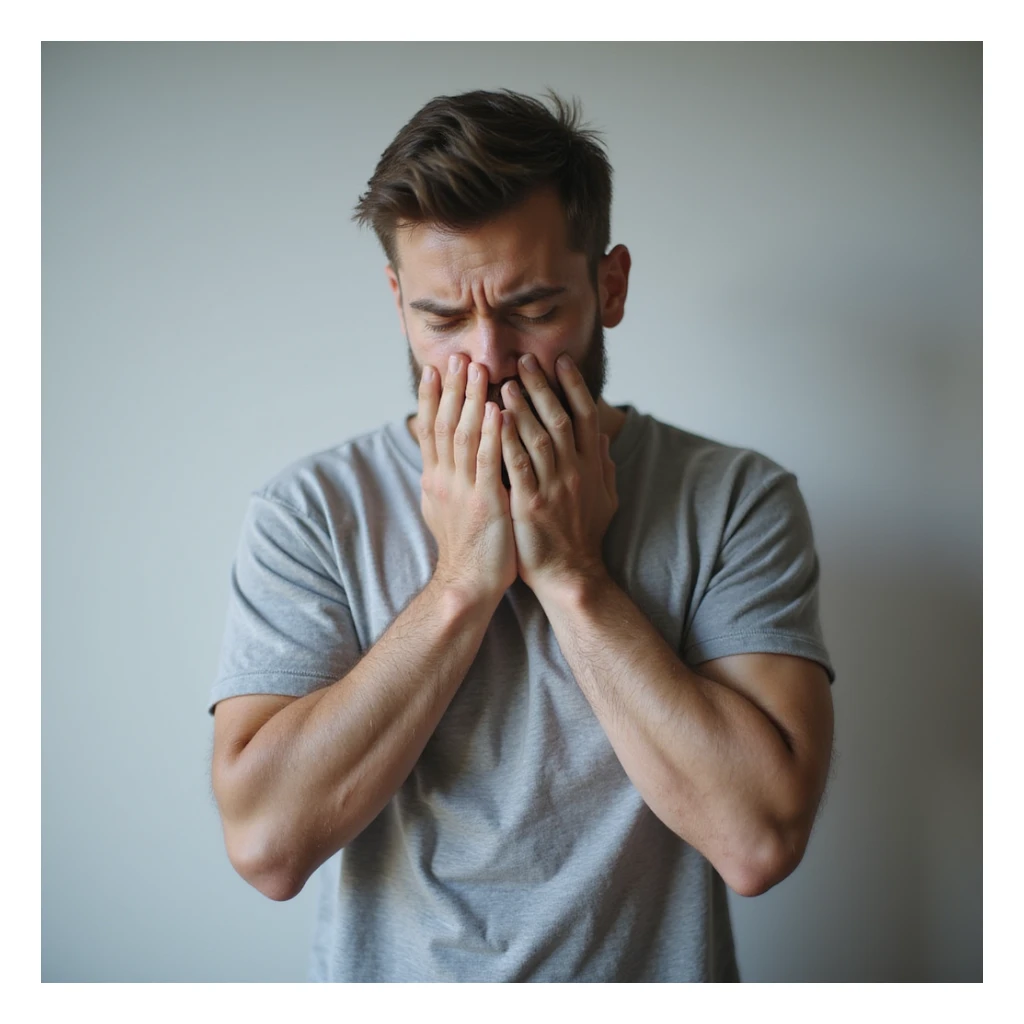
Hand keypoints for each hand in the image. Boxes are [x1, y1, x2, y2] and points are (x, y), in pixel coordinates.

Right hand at [417, 355, 517, 606]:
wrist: (468, 584)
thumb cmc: (466, 549)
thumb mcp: (446, 509)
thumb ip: (447, 480)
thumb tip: (440, 460)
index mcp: (436, 480)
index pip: (430, 430)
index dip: (432, 398)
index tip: (434, 369)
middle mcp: (444, 480)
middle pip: (444, 425)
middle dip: (451, 389)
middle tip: (457, 357)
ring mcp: (463, 490)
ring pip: (463, 436)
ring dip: (470, 400)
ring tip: (476, 370)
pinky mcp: (484, 502)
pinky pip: (487, 461)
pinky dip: (490, 433)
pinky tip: (497, 410)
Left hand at [499, 352, 617, 597]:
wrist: (571, 575)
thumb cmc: (584, 537)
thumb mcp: (605, 498)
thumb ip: (603, 465)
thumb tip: (602, 435)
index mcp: (590, 466)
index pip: (584, 415)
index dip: (573, 385)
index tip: (559, 361)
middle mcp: (574, 471)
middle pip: (559, 417)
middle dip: (542, 386)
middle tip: (524, 359)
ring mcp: (553, 486)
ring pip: (538, 436)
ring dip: (522, 406)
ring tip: (505, 381)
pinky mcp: (530, 504)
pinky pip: (517, 465)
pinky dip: (506, 439)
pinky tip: (493, 419)